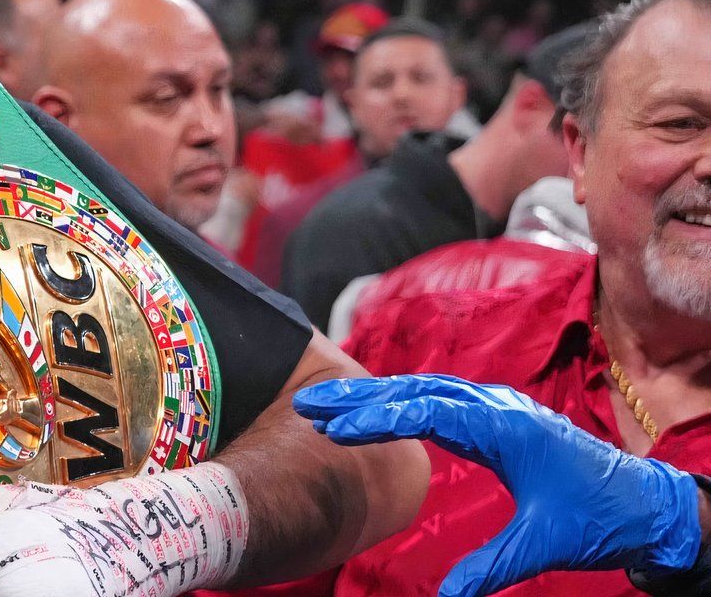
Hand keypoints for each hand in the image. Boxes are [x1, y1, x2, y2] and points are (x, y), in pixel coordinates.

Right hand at [294, 374, 703, 596]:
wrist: (649, 506)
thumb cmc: (600, 519)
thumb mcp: (543, 546)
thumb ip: (488, 568)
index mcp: (506, 427)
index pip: (425, 412)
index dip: (374, 421)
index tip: (331, 432)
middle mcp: (499, 406)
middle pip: (415, 389)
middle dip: (359, 397)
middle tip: (308, 406)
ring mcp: (500, 407)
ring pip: (425, 388)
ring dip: (375, 395)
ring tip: (327, 405)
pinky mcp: (500, 417)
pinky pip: (441, 397)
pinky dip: (401, 400)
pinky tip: (377, 410)